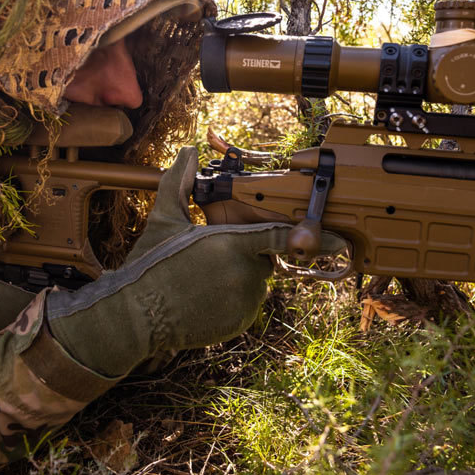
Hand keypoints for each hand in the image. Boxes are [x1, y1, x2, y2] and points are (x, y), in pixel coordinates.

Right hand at [46, 147, 346, 376]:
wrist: (135, 315)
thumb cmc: (150, 263)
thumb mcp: (164, 218)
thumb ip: (179, 181)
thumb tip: (186, 152)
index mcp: (231, 243)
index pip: (280, 236)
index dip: (311, 236)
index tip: (339, 241)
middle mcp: (244, 273)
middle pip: (260, 258)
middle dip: (242, 254)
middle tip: (207, 258)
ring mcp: (243, 301)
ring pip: (254, 283)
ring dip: (236, 277)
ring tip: (200, 280)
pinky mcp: (238, 322)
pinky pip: (246, 305)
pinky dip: (231, 301)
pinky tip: (202, 297)